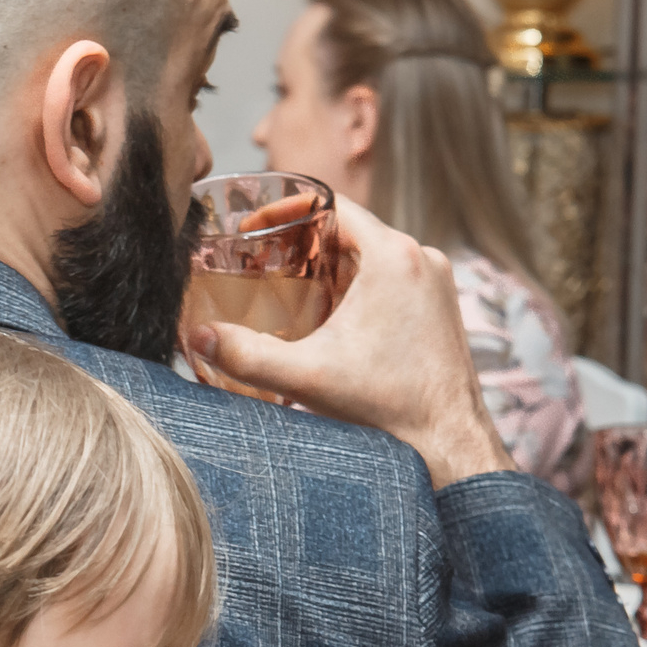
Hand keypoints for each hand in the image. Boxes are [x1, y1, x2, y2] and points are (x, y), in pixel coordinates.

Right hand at [181, 195, 514, 488]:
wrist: (448, 442)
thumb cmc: (390, 407)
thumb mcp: (306, 377)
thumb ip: (245, 356)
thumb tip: (198, 337)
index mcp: (393, 256)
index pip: (332, 204)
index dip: (289, 212)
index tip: (256, 229)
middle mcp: (421, 259)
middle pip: (349, 231)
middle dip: (304, 245)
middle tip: (264, 266)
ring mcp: (435, 282)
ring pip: (370, 257)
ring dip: (331, 269)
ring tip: (292, 293)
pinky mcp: (439, 306)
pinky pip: (390, 280)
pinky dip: (358, 290)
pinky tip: (332, 322)